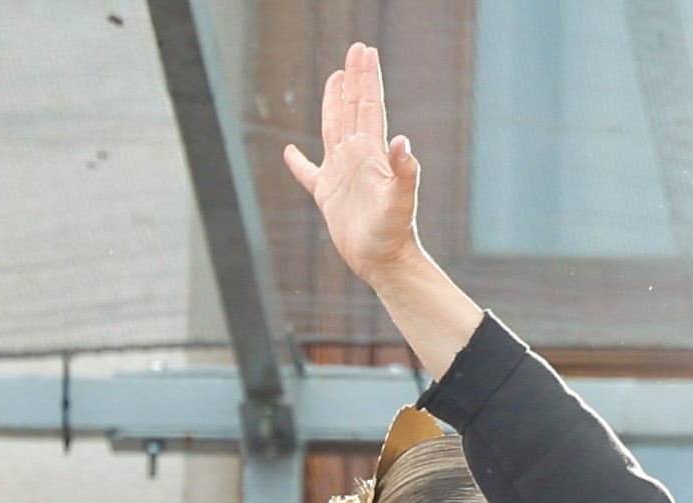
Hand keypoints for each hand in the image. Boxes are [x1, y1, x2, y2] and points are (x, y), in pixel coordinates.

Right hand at [284, 43, 425, 287]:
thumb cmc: (393, 233)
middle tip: (355, 50)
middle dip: (354, 79)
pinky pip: (308, 173)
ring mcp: (342, 175)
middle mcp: (357, 158)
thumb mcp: (399, 201)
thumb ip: (403, 172)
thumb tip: (403, 141)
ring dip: (333, 104)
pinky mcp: (328, 196)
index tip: (365, 51)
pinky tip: (289, 152)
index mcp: (371, 154)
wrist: (385, 263)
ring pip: (333, 129)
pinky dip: (297, 163)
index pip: (368, 106)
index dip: (366, 78)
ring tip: (334, 79)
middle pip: (353, 109)